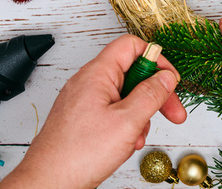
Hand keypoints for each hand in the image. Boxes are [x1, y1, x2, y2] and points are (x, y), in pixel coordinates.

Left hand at [0, 34, 186, 188]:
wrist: (48, 184)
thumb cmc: (78, 154)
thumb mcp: (127, 121)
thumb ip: (151, 94)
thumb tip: (166, 76)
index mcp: (97, 74)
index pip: (131, 46)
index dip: (156, 59)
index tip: (169, 80)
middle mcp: (89, 83)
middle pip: (132, 73)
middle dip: (155, 94)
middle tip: (173, 112)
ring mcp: (85, 101)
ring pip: (125, 96)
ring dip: (140, 115)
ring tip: (137, 137)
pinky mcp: (83, 118)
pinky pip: (113, 112)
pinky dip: (125, 125)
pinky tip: (125, 144)